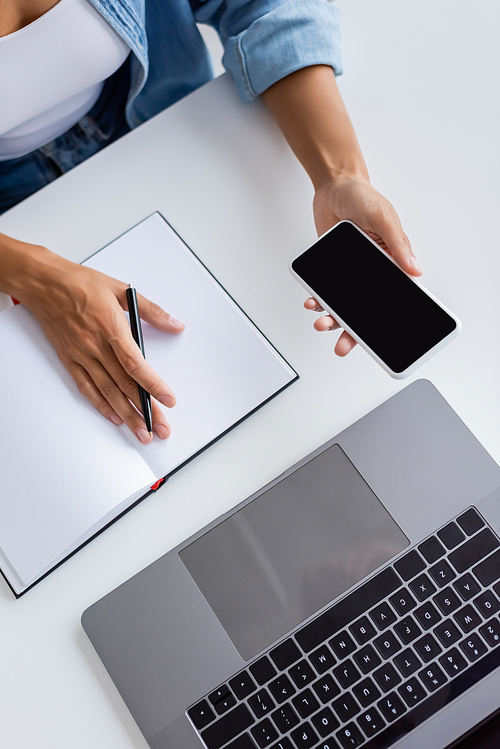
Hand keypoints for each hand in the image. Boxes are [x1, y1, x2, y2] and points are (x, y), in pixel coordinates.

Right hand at [16, 248, 183, 442]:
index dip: (153, 385)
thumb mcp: (122, 290)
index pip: (136, 364)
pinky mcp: (70, 360)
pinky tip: (115, 417)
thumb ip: (152, 311)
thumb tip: (174, 324)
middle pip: (125, 384)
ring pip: (107, 392)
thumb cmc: (81, 283)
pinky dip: (101, 405)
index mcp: (111, 328)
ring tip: (141, 432)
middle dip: (145, 410)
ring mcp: (82, 355)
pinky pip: (86, 388)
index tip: (168, 400)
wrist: (44, 283)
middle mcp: (95, 346)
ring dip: (126, 416)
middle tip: (160, 428)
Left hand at [307, 173, 421, 355]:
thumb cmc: (363, 197)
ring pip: (342, 306)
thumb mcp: (383, 217)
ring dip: (332, 319)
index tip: (379, 343)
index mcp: (391, 264)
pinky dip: (317, 301)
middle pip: (364, 310)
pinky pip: (324, 292)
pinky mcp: (330, 270)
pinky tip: (311, 304)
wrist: (333, 186)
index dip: (385, 323)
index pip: (392, 300)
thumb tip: (415, 270)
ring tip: (321, 324)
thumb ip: (398, 244)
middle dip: (353, 331)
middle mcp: (371, 273)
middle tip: (343, 346)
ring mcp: (349, 274)